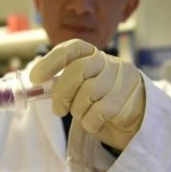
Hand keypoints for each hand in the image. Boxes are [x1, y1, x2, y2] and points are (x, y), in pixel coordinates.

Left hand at [30, 39, 144, 150]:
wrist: (135, 120)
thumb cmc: (102, 103)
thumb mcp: (83, 87)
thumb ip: (65, 82)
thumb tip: (35, 84)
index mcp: (95, 55)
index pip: (72, 48)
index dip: (51, 60)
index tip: (35, 77)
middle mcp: (110, 63)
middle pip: (77, 71)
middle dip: (61, 93)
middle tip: (58, 110)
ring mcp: (121, 80)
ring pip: (87, 94)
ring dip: (78, 112)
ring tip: (84, 115)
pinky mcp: (127, 100)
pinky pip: (97, 113)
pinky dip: (90, 123)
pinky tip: (95, 123)